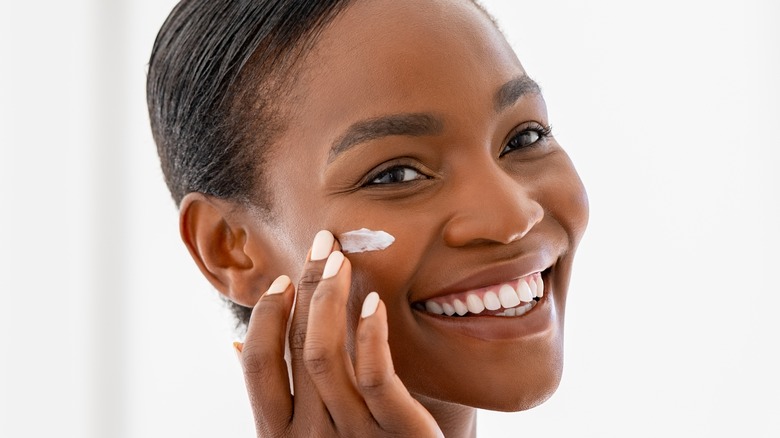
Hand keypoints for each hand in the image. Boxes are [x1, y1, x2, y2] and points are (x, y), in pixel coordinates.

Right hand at [234, 230, 443, 436]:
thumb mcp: (302, 435)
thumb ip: (274, 395)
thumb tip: (237, 344)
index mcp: (279, 434)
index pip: (258, 365)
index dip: (266, 317)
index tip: (282, 281)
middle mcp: (308, 436)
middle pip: (297, 348)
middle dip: (307, 288)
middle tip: (322, 243)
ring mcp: (352, 435)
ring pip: (327, 355)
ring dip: (332, 299)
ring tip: (342, 261)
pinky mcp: (399, 434)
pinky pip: (378, 378)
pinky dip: (370, 336)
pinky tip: (372, 302)